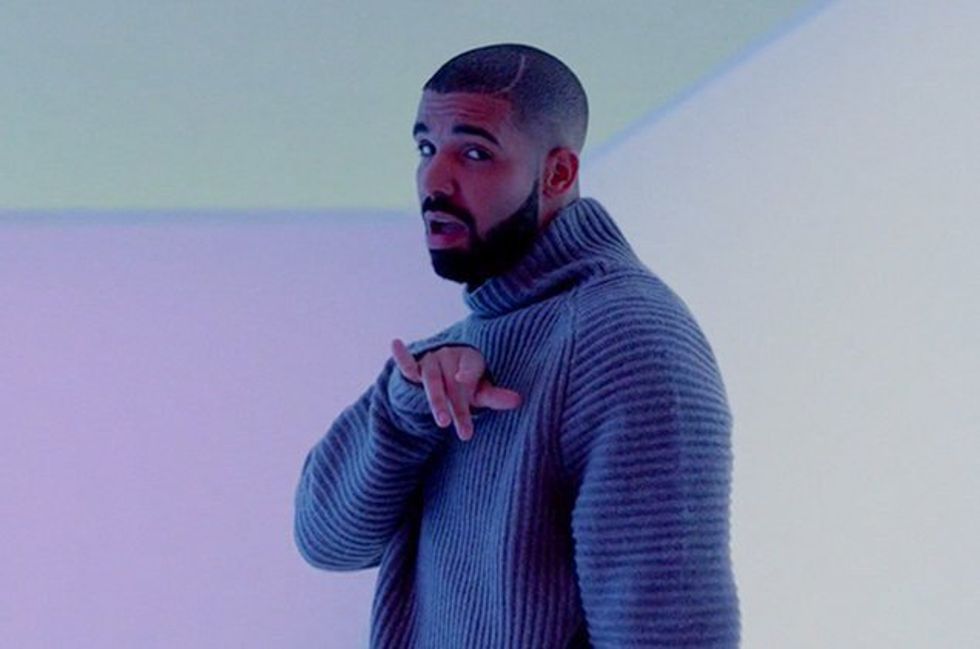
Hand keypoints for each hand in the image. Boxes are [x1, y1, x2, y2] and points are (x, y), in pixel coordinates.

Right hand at [391, 338, 521, 440]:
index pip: (470, 370)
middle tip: (464, 432)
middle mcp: (449, 356)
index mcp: (469, 358)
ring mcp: (430, 361)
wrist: (445, 371)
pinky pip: (407, 363)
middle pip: (451, 384)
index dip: (468, 377)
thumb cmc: (467, 384)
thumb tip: (519, 401)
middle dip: (457, 408)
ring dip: (435, 401)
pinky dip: (402, 356)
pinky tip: (396, 343)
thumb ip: (496, 396)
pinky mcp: (415, 368)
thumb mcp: (481, 391)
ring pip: (431, 381)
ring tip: (442, 422)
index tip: (466, 385)